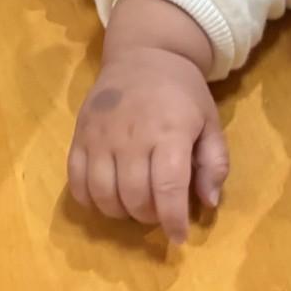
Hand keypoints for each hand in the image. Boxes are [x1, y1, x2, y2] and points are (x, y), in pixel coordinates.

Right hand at [68, 45, 227, 241]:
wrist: (143, 53)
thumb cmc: (181, 92)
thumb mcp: (210, 122)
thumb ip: (214, 163)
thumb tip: (208, 203)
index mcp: (169, 132)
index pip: (168, 189)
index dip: (173, 221)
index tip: (179, 237)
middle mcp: (131, 135)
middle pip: (135, 197)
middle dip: (149, 217)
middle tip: (158, 212)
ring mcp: (100, 135)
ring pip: (103, 195)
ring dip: (120, 212)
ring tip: (134, 205)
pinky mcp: (80, 135)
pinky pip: (76, 181)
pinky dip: (90, 200)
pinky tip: (106, 197)